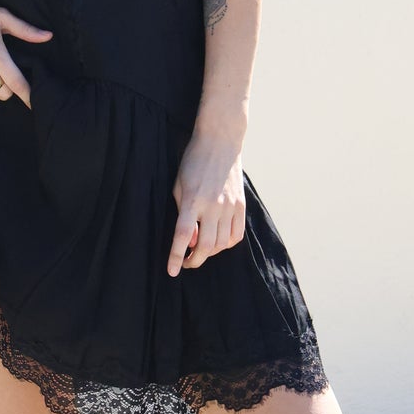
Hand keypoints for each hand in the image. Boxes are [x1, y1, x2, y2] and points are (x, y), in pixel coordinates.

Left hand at [167, 129, 246, 275]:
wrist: (220, 142)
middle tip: (186, 263)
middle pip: (205, 245)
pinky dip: (226, 244)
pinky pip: (236, 234)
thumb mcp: (179, 186)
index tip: (173, 271)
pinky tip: (218, 242)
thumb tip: (191, 240)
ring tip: (200, 252)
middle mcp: (213, 205)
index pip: (183, 235)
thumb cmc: (193, 163)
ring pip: (221, 243)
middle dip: (194, 260)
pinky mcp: (241, 205)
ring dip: (210, 253)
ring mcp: (230, 206)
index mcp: (192, 199)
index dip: (176, 256)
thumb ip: (183, 213)